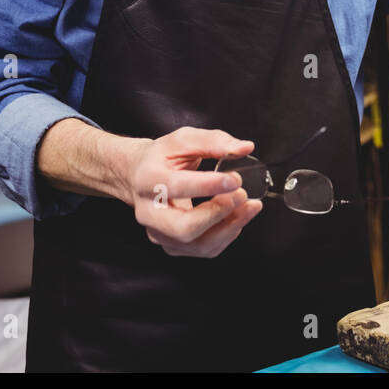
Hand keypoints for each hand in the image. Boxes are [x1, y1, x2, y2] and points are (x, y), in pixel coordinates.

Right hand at [127, 127, 260, 257]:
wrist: (139, 176)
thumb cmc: (162, 158)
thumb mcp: (183, 139)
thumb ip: (214, 141)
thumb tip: (244, 148)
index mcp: (148, 180)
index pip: (177, 187)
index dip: (209, 185)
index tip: (235, 179)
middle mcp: (148, 212)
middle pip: (183, 227)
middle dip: (218, 213)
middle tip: (242, 195)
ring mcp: (159, 233)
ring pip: (197, 245)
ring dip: (230, 227)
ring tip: (249, 206)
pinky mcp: (172, 245)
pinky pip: (204, 249)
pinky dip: (227, 234)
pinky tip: (237, 216)